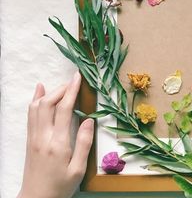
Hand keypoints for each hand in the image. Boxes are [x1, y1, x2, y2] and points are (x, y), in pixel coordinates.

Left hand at [18, 72, 93, 197]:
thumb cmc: (60, 186)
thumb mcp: (78, 169)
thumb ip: (84, 143)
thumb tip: (89, 120)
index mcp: (58, 144)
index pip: (64, 110)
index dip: (71, 91)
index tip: (77, 78)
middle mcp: (43, 137)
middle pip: (48, 103)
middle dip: (61, 89)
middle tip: (74, 81)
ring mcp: (33, 137)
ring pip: (37, 107)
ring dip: (49, 92)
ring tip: (62, 85)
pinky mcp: (29, 139)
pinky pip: (30, 114)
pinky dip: (35, 100)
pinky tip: (40, 90)